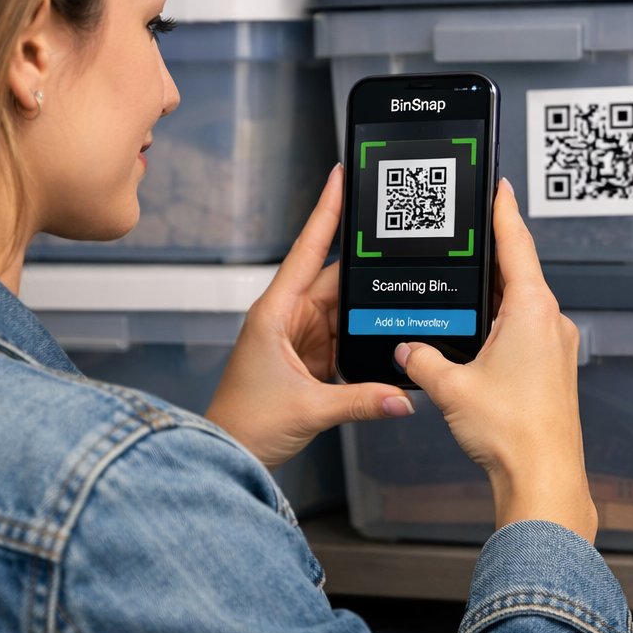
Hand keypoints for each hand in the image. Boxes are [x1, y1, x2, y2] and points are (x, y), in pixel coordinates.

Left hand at [205, 165, 414, 470]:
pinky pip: (345, 333)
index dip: (325, 212)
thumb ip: (361, 401)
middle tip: (400, 243)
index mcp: (275, 312)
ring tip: (402, 293)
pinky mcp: (312, 355)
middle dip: (365, 265)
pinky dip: (365, 333)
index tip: (341, 178)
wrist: (230, 453)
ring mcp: (301, 335)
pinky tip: (385, 331)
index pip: (306, 250)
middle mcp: (288, 317)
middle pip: (334, 277)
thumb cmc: (244, 423)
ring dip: (367, 306)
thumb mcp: (308, 409)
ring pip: (344, 306)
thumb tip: (401, 397)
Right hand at [395, 179, 597, 542]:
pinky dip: (503, 320)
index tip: (498, 186)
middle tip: (469, 234)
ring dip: (496, 292)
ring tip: (465, 285)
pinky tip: (479, 335)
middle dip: (492, 253)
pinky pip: (527, 328)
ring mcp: (556, 345)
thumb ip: (423, 359)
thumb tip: (408, 349)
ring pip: (522, 302)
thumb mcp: (451, 387)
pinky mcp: (553, 367)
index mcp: (532, 310)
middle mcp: (551, 321)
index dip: (504, 211)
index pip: (516, 244)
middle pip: (519, 270)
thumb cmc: (514, 432)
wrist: (543, 478)